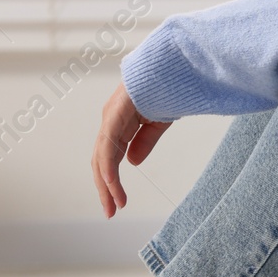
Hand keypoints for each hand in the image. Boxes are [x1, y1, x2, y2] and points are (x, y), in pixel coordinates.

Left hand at [92, 82, 171, 217]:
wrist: (176, 64)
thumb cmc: (168, 87)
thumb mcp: (157, 123)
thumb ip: (144, 142)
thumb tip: (132, 163)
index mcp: (120, 123)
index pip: (109, 158)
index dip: (111, 183)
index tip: (117, 204)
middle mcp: (111, 120)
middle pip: (101, 161)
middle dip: (104, 189)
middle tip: (110, 212)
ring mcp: (111, 115)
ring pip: (102, 155)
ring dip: (106, 183)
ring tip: (113, 204)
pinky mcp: (117, 112)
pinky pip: (109, 143)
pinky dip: (109, 165)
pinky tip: (110, 183)